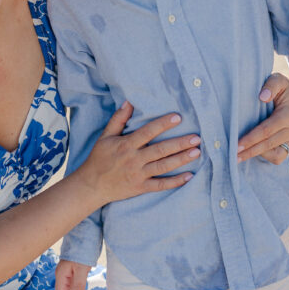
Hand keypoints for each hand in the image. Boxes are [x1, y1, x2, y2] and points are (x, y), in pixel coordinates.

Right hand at [80, 102, 198, 205]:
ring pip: (163, 166)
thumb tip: (129, 102)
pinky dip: (175, 182)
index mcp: (126, 145)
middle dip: (179, 143)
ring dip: (181, 160)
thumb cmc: (99, 158)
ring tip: (197, 152)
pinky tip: (189, 176)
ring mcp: (138, 174)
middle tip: (197, 138)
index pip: (148, 132)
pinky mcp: (141, 187)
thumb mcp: (105, 136)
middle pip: (160, 150)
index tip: (178, 117)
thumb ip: (118, 119)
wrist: (91, 185)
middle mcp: (134, 159)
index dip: (163, 124)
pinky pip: (160, 185)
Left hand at [237, 73, 288, 163]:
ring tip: (239, 156)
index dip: (250, 139)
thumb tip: (262, 97)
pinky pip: (279, 157)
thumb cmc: (281, 87)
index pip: (266, 130)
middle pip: (267, 145)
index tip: (236, 145)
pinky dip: (266, 156)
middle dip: (249, 152)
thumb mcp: (277, 79)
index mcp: (288, 115)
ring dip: (256, 155)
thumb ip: (271, 85)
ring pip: (275, 155)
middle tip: (232, 156)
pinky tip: (253, 151)